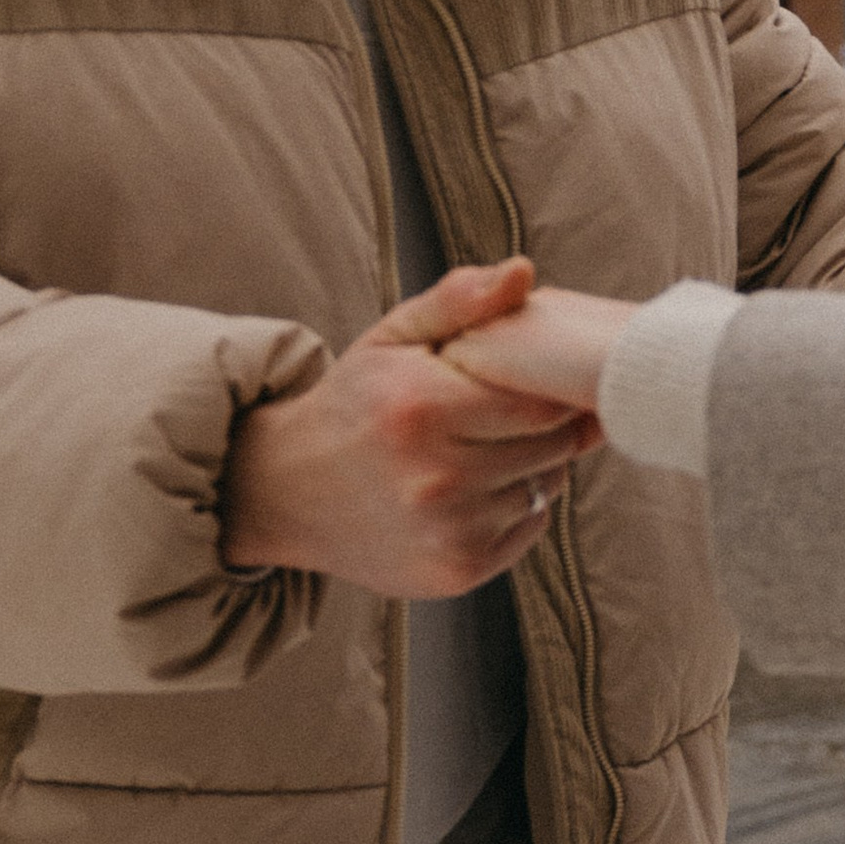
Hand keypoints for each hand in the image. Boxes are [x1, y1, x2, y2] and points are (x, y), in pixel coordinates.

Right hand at [220, 261, 601, 593]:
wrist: (288, 492)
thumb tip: (524, 272)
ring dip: (535, 465)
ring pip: (546, 487)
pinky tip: (476, 488)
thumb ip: (460, 300)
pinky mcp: (458, 571)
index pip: (541, 401)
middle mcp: (436, 478)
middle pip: (552, 446)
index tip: (547, 379)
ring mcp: (448, 532)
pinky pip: (530, 527)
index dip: (555, 389)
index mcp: (421, 409)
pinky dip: (520, 505)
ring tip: (487, 449)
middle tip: (514, 412)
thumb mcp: (393, 338)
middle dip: (548, 425)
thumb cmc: (353, 405)